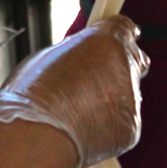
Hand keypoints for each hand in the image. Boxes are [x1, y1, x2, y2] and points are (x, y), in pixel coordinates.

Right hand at [0, 15, 149, 167]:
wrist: (35, 140)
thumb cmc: (31, 98)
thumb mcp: (46, 58)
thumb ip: (74, 53)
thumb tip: (79, 57)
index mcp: (105, 41)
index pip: (126, 28)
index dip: (118, 35)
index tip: (114, 41)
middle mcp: (125, 67)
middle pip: (135, 60)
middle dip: (120, 67)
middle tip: (94, 80)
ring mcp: (131, 99)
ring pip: (127, 95)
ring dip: (109, 100)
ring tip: (76, 113)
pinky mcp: (131, 128)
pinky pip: (122, 122)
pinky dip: (107, 126)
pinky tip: (82, 130)